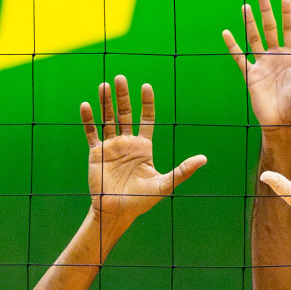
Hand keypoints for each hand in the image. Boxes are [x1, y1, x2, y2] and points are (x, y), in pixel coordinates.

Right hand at [81, 75, 206, 226]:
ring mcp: (111, 147)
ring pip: (107, 119)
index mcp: (144, 147)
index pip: (146, 119)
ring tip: (104, 85)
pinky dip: (88, 120)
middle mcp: (127, 143)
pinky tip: (86, 105)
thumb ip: (183, 170)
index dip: (146, 103)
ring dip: (105, 103)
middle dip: (123, 96)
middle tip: (120, 78)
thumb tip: (204, 159)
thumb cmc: (142, 200)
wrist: (118, 212)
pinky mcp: (96, 153)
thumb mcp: (165, 184)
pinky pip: (92, 133)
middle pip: (124, 114)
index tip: (146, 86)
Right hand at [223, 0, 290, 132]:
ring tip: (245, 7)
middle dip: (266, 12)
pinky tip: (226, 33)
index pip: (288, 30)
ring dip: (249, 23)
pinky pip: (239, 58)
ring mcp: (262, 65)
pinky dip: (232, 46)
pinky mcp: (251, 76)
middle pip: (270, 29)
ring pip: (254, 39)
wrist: (283, 123)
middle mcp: (275, 57)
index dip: (287, 14)